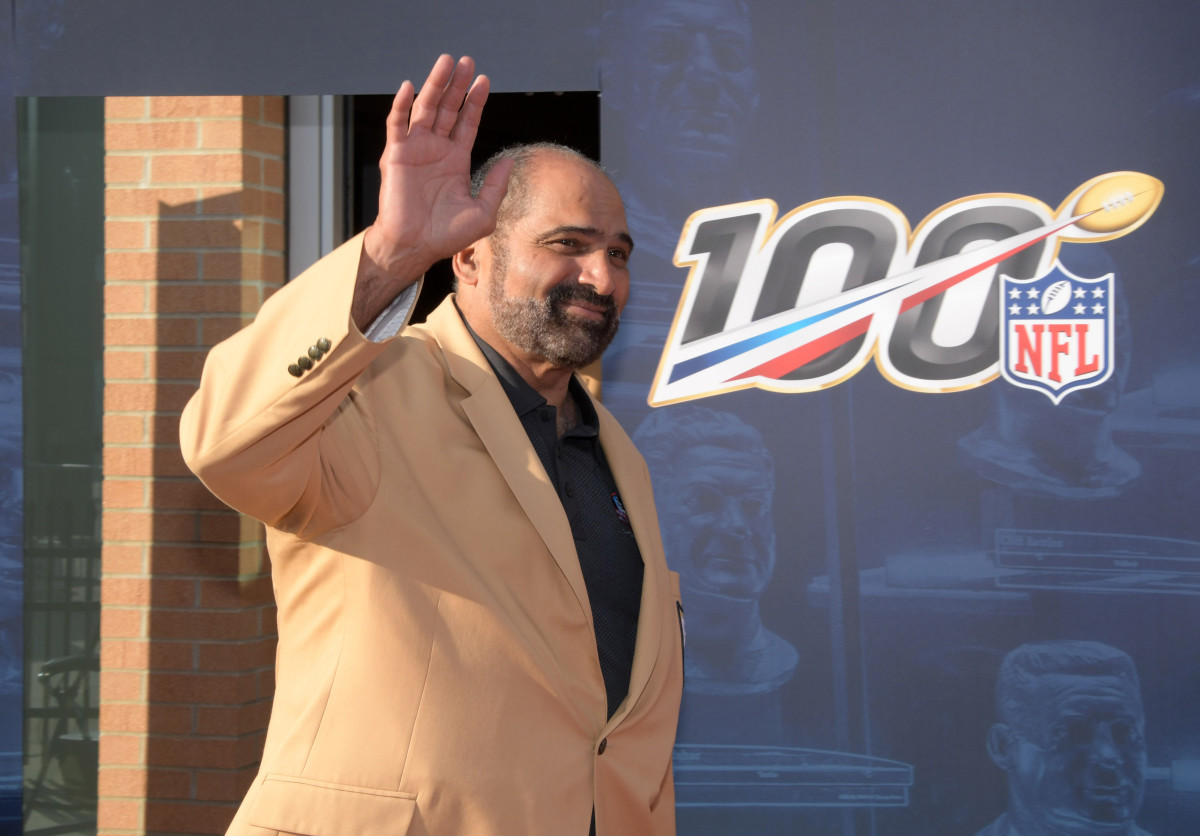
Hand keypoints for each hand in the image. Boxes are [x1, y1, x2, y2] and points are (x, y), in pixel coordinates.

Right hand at [355, 55, 512, 321]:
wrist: (415, 247)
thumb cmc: (447, 236)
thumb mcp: (483, 213)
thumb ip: (497, 186)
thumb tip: (510, 161)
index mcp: (456, 160)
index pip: (467, 122)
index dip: (475, 101)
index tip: (484, 80)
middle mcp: (436, 150)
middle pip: (448, 108)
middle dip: (457, 85)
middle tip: (466, 60)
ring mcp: (415, 150)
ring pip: (425, 109)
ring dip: (435, 85)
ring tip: (446, 62)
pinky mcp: (396, 156)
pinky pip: (397, 125)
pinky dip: (402, 105)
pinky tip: (410, 87)